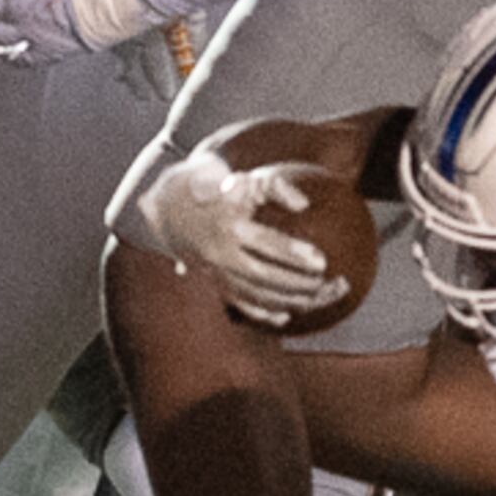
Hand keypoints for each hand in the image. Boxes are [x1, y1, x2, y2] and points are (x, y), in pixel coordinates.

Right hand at [134, 141, 346, 326]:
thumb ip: (276, 187)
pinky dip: (260, 313)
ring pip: (253, 295)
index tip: (322, 261)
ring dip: (287, 301)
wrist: (169, 206)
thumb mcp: (246, 178)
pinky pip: (237, 304)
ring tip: (318, 298)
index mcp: (229, 226)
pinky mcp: (211, 284)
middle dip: (297, 284)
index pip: (266, 244)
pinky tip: (284, 317)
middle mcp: (220, 254)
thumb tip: (304, 205)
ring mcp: (214, 273)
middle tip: (327, 283)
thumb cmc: (219, 188)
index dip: (294, 253)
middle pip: (263, 276)